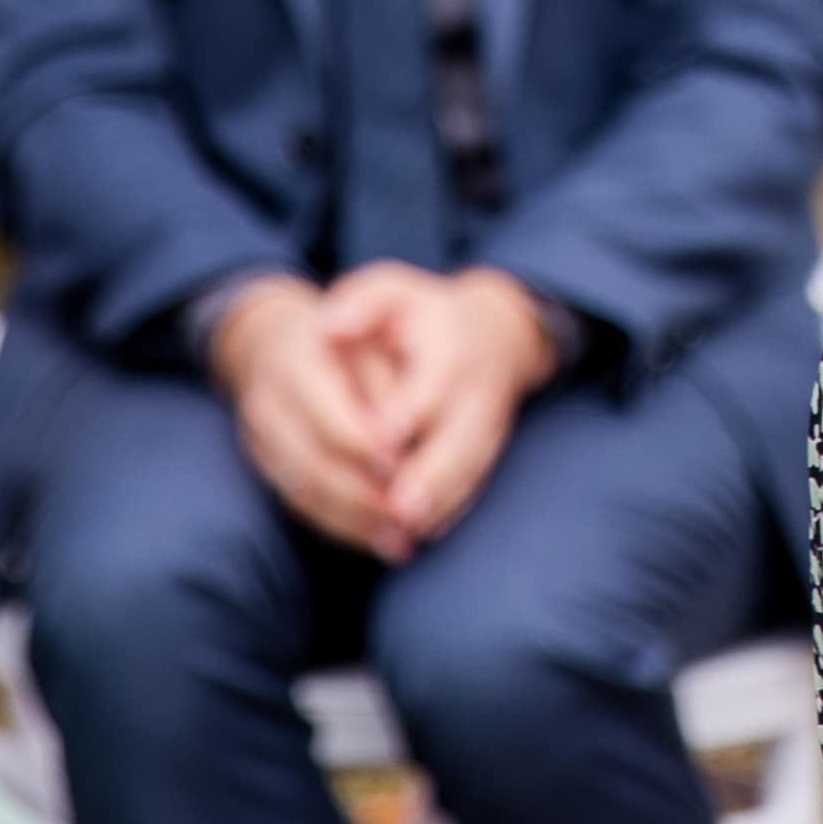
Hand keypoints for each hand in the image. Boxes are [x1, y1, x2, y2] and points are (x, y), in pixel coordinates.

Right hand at [211, 274, 407, 551]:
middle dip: (363, 495)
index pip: (327, 411)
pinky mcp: (261, 457)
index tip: (404, 465)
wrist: (287, 332)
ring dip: (353, 520)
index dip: (364, 443)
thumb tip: (397, 430)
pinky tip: (378, 538)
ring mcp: (259, 429)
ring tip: (402, 539)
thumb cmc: (360, 322)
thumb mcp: (382, 313)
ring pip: (301, 488)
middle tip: (411, 516)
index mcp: (296, 351)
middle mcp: (268, 395)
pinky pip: (295, 500)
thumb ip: (387, 372)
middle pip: (310, 460)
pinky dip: (337, 524)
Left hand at [321, 263, 564, 559]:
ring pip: (469, 466)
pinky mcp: (488, 447)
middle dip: (431, 474)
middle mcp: (476, 386)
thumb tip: (329, 325)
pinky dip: (450, 508)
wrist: (493, 332)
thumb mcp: (391, 291)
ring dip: (440, 501)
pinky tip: (422, 532)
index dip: (409, 409)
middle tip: (402, 507)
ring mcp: (487, 421)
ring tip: (409, 530)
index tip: (383, 438)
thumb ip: (361, 304)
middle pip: (459, 435)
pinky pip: (474, 481)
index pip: (432, 381)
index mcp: (449, 344)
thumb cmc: (420, 314)